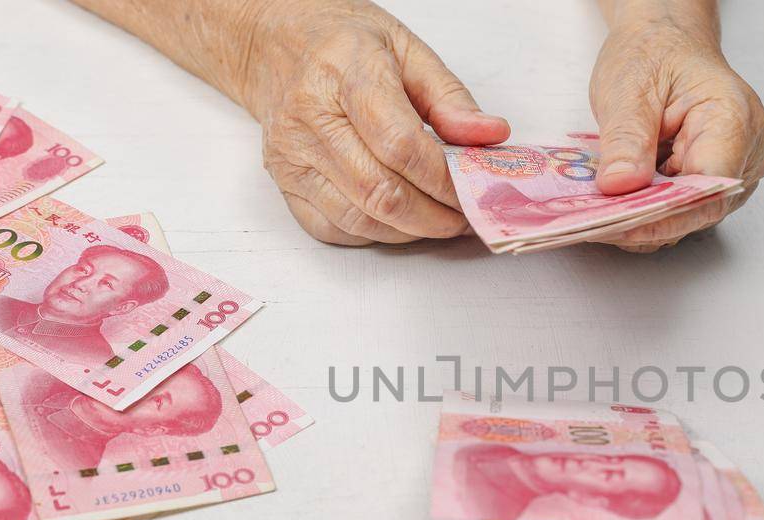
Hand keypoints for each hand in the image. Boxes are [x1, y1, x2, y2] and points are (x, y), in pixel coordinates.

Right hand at [245, 0, 510, 244]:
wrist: (274, 43)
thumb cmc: (341, 42)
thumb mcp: (406, 48)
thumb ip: (449, 97)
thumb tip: (489, 136)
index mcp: (344, 73)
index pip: (401, 145)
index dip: (444, 179)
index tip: (475, 189)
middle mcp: (309, 118)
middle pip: (381, 192)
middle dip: (435, 216)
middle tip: (466, 216)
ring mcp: (291, 155)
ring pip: (360, 219)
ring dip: (410, 230)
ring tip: (440, 219)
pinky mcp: (283, 181)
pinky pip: (334, 229)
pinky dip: (376, 233)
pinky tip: (399, 219)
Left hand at [589, 5, 763, 251]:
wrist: (666, 43)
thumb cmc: (657, 54)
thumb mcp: (629, 87)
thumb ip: (627, 138)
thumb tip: (620, 186)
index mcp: (734, 119)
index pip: (708, 187)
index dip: (665, 214)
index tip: (622, 224)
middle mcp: (746, 153)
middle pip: (701, 208)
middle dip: (649, 220)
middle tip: (598, 222)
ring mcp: (734, 172)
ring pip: (690, 216)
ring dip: (645, 218)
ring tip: (601, 213)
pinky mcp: (712, 183)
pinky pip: (683, 209)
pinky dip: (649, 210)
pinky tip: (618, 206)